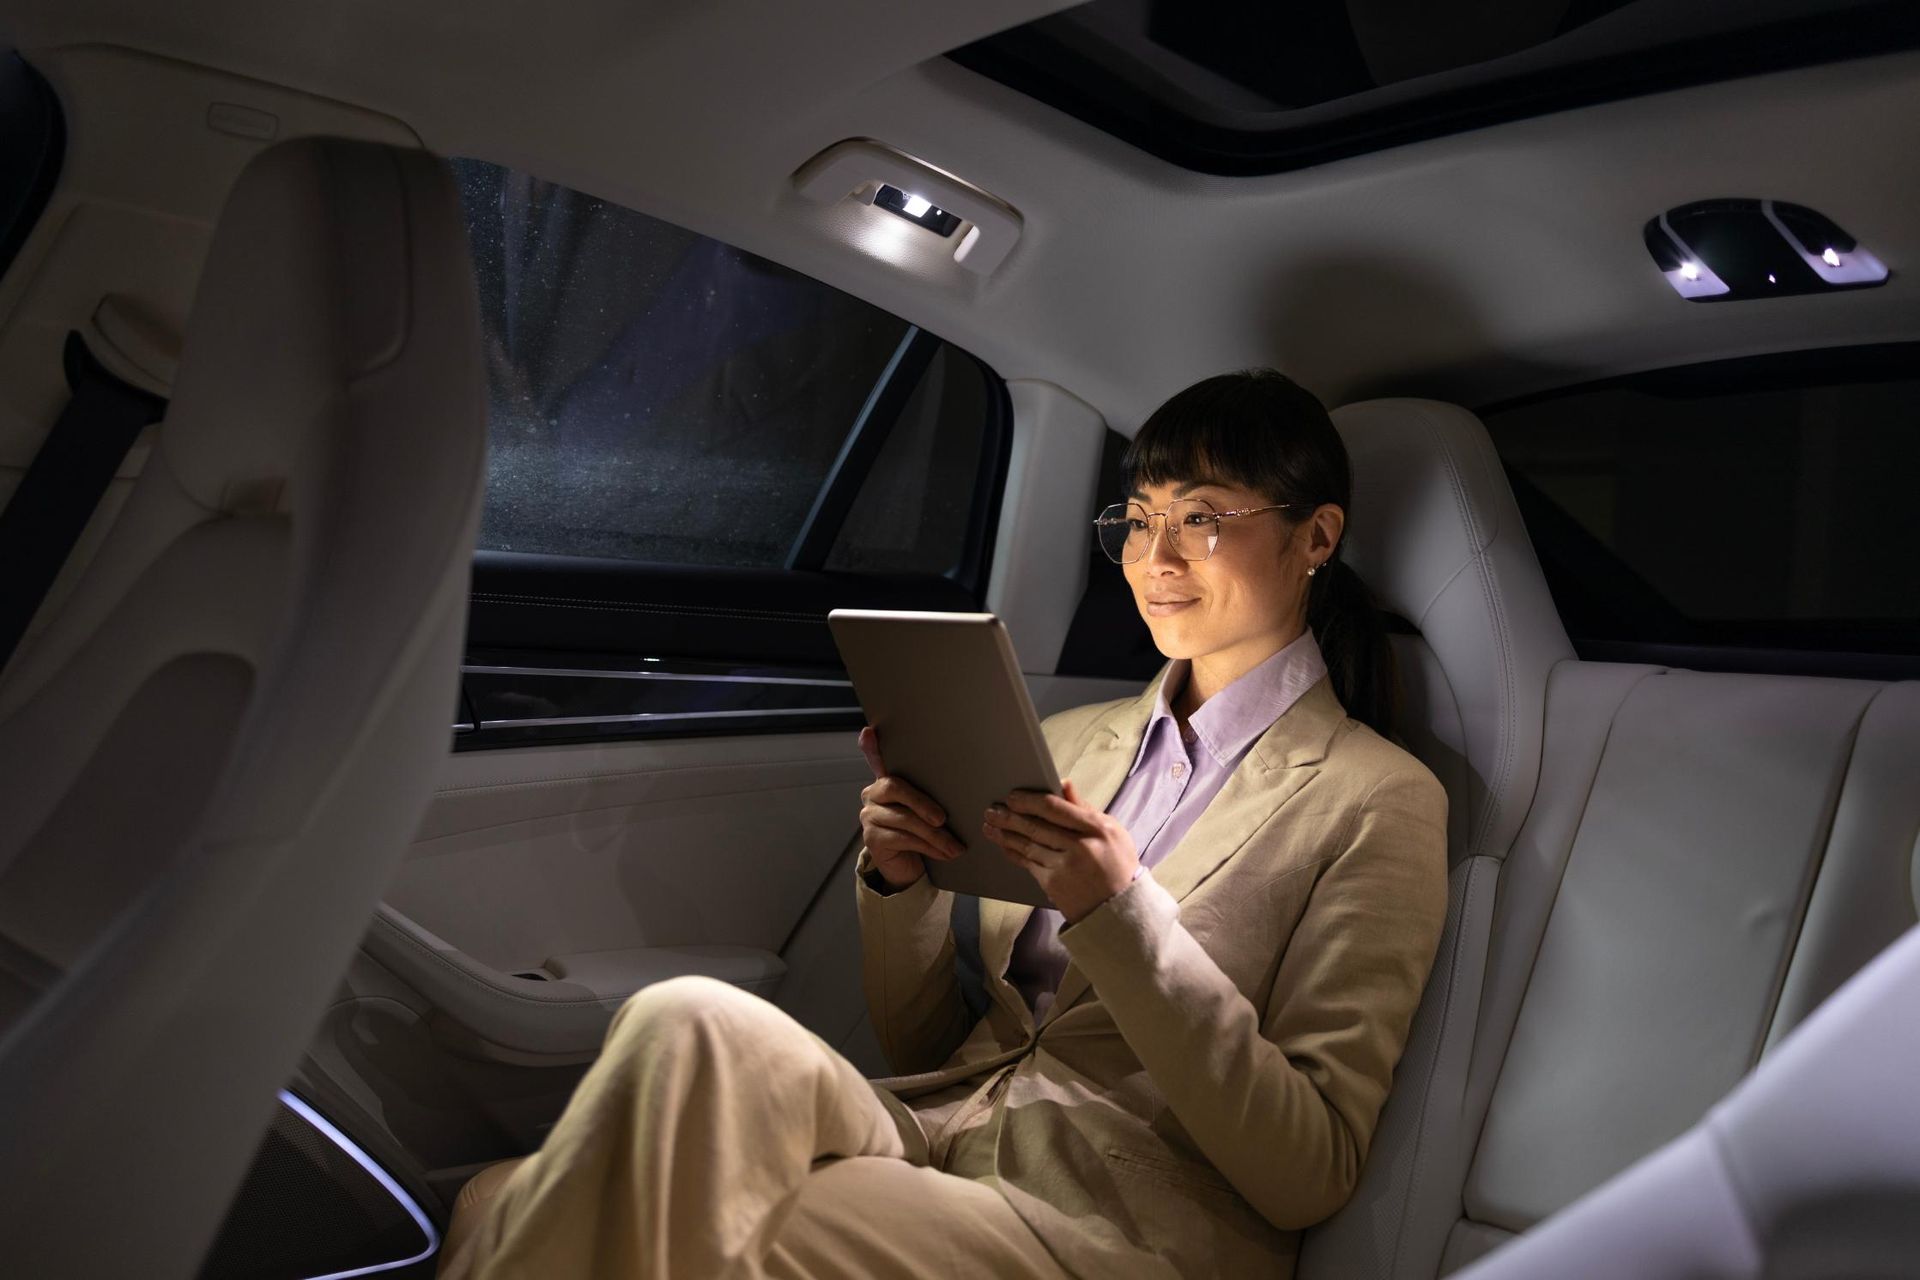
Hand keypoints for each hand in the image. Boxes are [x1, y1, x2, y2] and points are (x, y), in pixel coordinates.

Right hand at [856, 725, 965, 889]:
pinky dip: (929, 847)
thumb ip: (931, 789)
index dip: (872, 747)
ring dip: (935, 836)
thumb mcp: (927, 808)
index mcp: (885, 781)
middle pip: (896, 789)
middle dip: (923, 804)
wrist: (907, 866)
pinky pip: (904, 839)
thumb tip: (956, 768)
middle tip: (943, 819)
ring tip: (955, 846)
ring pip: (905, 819)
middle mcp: (871, 794)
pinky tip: (944, 854)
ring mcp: (868, 816)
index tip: (870, 732)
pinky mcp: (872, 839)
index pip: (876, 760)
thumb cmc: (921, 831)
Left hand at [981, 780, 1138, 922]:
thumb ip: (1085, 808)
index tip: (1013, 796)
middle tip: (991, 809)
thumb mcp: (1112, 831)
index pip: (1055, 808)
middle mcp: (1079, 847)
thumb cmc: (1117, 865)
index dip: (1030, 800)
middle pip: (1036, 826)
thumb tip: (1063, 784)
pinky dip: (1013, 852)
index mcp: (1097, 828)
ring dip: (1005, 833)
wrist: (1119, 908)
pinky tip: (1003, 844)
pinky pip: (1027, 863)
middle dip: (1009, 816)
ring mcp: (1064, 867)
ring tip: (990, 825)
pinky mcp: (1053, 884)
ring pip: (1027, 844)